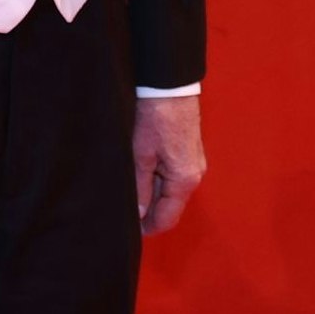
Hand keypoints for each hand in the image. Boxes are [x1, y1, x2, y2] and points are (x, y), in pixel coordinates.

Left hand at [132, 95, 206, 235]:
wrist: (169, 85)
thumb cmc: (155, 116)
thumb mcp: (140, 155)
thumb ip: (139, 187)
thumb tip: (137, 213)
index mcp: (184, 180)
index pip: (166, 219)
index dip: (145, 228)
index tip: (125, 228)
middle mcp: (194, 176)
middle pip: (169, 206)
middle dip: (146, 210)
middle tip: (121, 205)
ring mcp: (193, 164)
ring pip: (169, 191)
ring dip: (149, 193)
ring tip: (126, 185)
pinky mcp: (188, 153)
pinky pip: (171, 177)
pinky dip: (155, 179)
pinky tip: (138, 171)